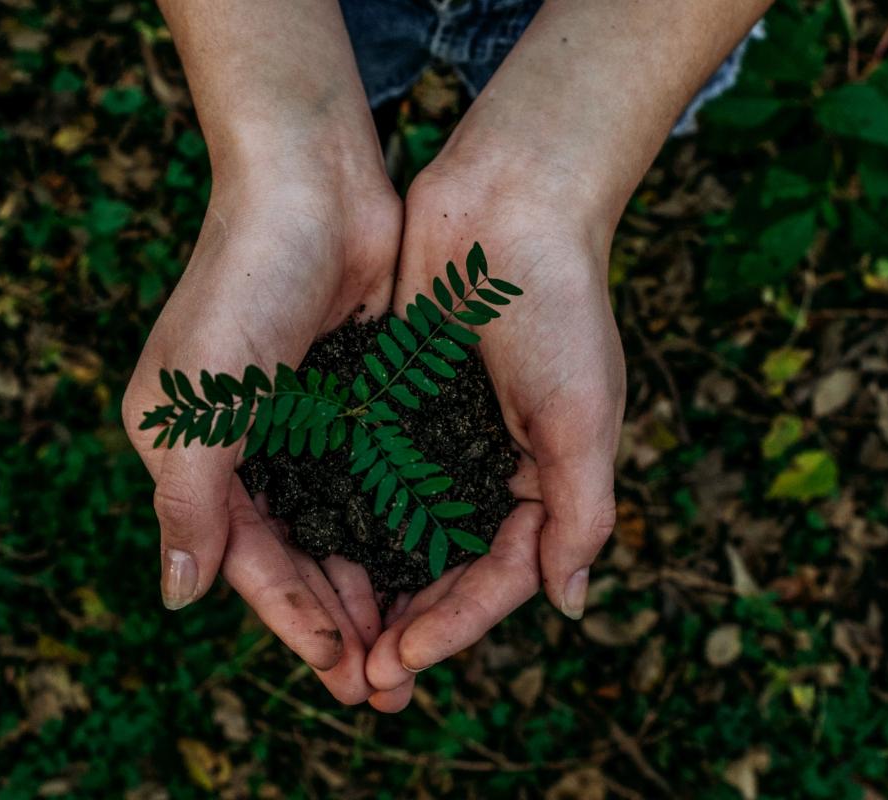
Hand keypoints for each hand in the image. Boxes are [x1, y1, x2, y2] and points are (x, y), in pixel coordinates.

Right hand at [122, 168, 399, 703]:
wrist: (312, 182)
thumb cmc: (243, 283)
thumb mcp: (199, 402)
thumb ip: (189, 502)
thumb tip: (178, 598)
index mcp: (191, 452)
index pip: (245, 558)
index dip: (292, 618)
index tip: (342, 669)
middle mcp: (244, 446)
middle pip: (296, 555)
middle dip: (339, 620)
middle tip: (387, 685)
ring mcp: (302, 422)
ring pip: (340, 527)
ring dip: (373, 585)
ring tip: (414, 644)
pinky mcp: (354, 397)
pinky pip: (376, 480)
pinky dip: (398, 525)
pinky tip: (432, 565)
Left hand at [363, 161, 624, 711]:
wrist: (509, 201)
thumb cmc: (559, 305)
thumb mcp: (582, 415)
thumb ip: (580, 512)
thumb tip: (568, 606)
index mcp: (543, 481)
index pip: (498, 577)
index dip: (454, 626)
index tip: (403, 660)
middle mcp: (488, 469)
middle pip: (443, 570)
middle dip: (406, 625)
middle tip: (359, 678)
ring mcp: (438, 437)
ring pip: (397, 533)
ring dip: (368, 586)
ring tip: (329, 637)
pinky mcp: (393, 401)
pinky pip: (365, 474)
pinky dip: (342, 516)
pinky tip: (305, 551)